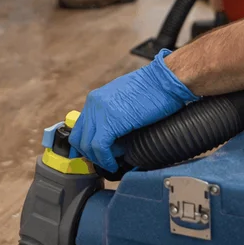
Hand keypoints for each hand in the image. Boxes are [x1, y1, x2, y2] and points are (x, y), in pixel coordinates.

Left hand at [69, 50, 198, 171]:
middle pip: (78, 137)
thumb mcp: (126, 102)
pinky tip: (113, 164)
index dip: (84, 146)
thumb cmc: (154, 90)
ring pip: (86, 144)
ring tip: (110, 164)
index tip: (94, 156)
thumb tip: (113, 143)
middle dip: (89, 154)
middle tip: (103, 163)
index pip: (80, 127)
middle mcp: (93, 103)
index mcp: (96, 98)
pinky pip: (100, 147)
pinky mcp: (111, 121)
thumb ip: (114, 118)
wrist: (165, 80)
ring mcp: (100, 111)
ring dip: (98, 159)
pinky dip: (105, 159)